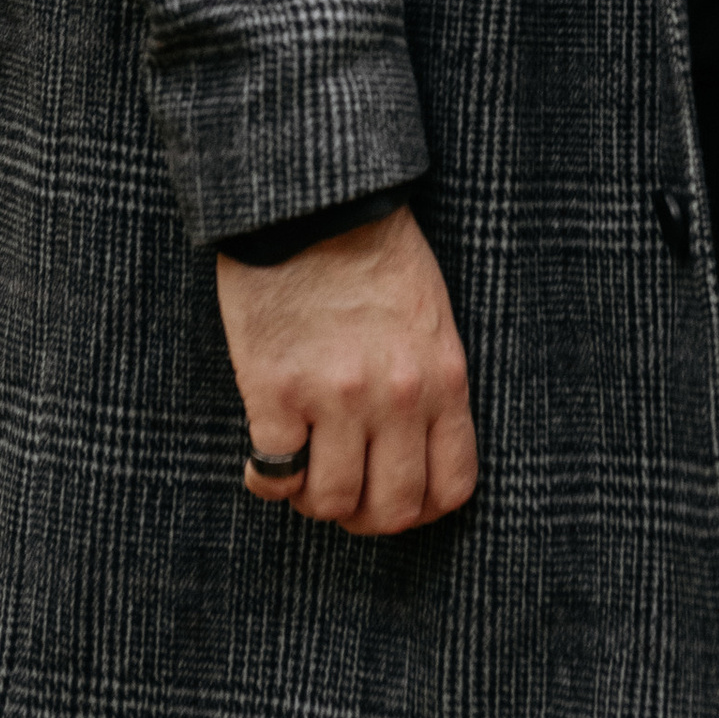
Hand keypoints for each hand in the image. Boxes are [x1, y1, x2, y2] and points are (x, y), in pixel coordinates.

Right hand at [216, 205, 477, 536]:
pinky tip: (266, 458)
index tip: (393, 495)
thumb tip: (412, 452)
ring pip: (332, 502)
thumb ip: (428, 386)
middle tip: (344, 492)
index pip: (452, 486)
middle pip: (392, 510)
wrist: (313, 202)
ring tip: (304, 468)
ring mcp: (337, 398)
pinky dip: (269, 480)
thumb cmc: (374, 252)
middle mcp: (398, 397)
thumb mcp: (430, 318)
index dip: (421, 507)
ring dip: (314, 497)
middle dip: (366, 516)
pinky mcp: (277, 391)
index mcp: (443, 377)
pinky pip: (277, 476)